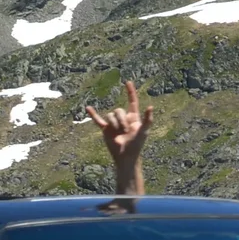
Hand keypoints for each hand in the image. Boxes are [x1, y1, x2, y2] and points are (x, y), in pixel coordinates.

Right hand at [85, 78, 154, 193]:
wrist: (125, 157)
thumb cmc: (137, 145)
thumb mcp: (144, 131)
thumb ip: (148, 119)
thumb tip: (150, 106)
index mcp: (133, 118)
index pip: (132, 102)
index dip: (130, 92)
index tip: (128, 82)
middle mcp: (123, 119)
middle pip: (119, 110)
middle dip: (121, 119)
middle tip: (125, 130)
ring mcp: (114, 123)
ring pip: (110, 115)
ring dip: (114, 123)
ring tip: (119, 133)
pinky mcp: (106, 129)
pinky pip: (98, 120)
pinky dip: (93, 114)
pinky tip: (88, 108)